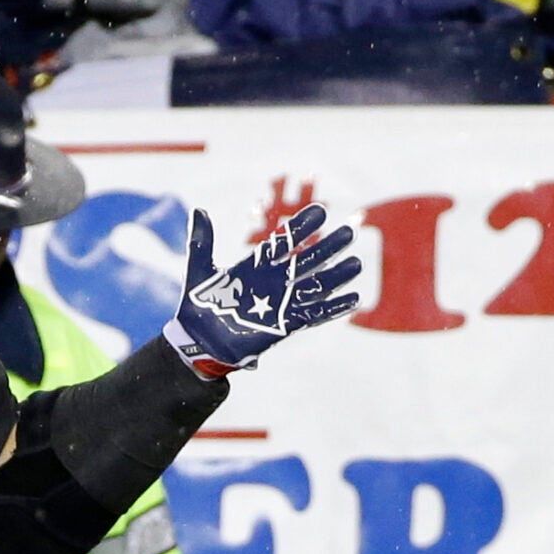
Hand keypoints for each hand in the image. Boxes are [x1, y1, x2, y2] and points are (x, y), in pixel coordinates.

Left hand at [165, 204, 361, 373]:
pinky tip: (353, 299)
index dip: (300, 228)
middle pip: (307, 261)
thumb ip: (201, 243)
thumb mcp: (198, 272)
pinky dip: (333, 308)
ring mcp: (282, 302)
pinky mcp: (286, 324)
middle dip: (327, 248)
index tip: (319, 212)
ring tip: (355, 265)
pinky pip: (314, 314)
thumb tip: (199, 211)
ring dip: (336, 277)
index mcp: (256, 266)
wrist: (200, 342)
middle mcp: (274, 281)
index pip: (283, 242)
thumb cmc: (199, 307)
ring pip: (315, 286)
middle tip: (349, 232)